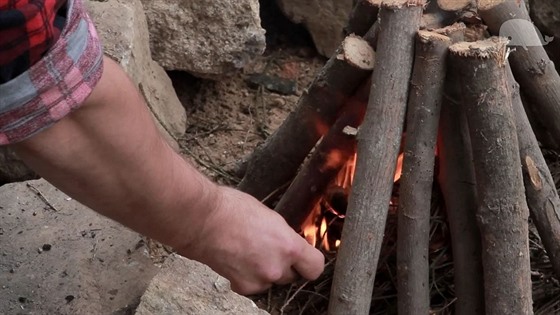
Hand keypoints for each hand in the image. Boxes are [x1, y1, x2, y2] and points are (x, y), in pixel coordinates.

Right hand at [178, 186, 324, 294]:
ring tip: (248, 252)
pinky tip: (236, 260)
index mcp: (289, 245)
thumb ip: (283, 235)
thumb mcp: (269, 216)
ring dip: (264, 271)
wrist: (202, 220)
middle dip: (283, 265)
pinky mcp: (242, 286)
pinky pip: (252, 286)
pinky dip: (246, 277)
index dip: (310, 263)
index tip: (304, 259)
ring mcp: (260, 279)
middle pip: (292, 275)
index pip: (315, 267)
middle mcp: (278, 267)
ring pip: (271, 281)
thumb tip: (287, 242)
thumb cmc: (231, 209)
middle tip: (267, 249)